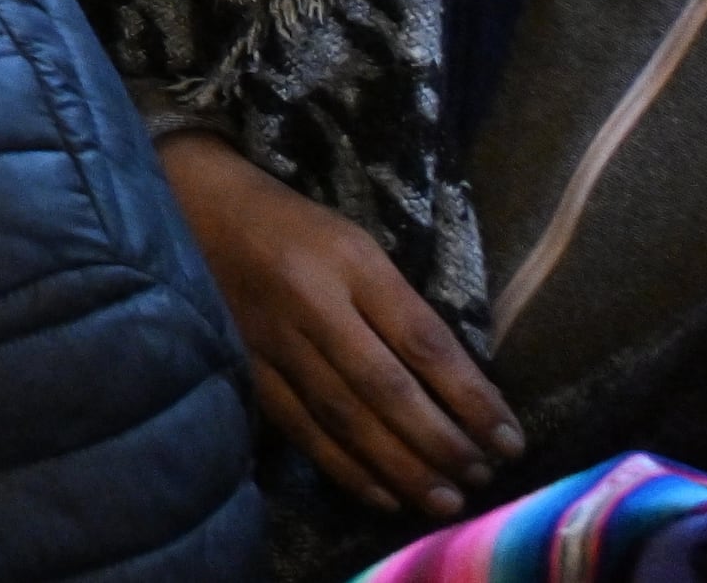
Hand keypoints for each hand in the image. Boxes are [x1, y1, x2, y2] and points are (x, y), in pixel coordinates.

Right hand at [159, 135, 522, 519]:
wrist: (196, 207)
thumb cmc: (295, 227)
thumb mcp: (356, 245)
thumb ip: (399, 308)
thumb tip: (459, 388)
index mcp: (351, 262)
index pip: (424, 340)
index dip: (471, 397)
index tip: (511, 438)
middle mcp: (312, 303)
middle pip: (386, 387)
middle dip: (441, 441)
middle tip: (483, 476)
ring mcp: (273, 340)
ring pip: (344, 417)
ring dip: (401, 466)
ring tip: (445, 498)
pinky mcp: (245, 367)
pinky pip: (301, 429)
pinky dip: (345, 468)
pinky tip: (384, 494)